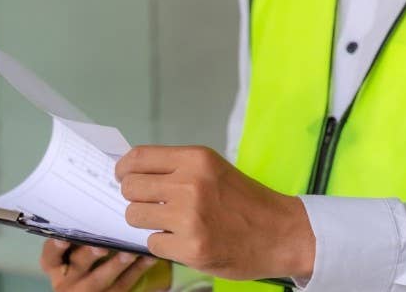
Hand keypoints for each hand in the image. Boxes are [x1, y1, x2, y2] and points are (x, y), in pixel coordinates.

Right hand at [39, 239, 171, 291]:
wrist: (94, 288)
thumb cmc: (83, 256)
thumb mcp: (73, 249)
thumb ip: (79, 231)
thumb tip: (99, 194)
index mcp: (55, 266)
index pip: (50, 256)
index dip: (55, 247)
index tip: (62, 237)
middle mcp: (67, 280)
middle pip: (77, 265)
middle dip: (89, 254)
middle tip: (101, 245)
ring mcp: (88, 291)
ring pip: (101, 278)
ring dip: (116, 263)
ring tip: (130, 251)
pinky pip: (124, 284)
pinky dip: (138, 269)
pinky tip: (148, 256)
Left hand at [116, 146, 315, 280]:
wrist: (283, 233)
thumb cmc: (247, 202)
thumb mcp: (214, 170)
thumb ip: (177, 168)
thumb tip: (132, 172)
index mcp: (196, 159)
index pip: (137, 158)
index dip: (123, 169)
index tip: (122, 177)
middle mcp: (191, 184)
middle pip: (130, 188)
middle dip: (136, 198)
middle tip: (152, 205)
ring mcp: (190, 217)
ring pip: (135, 216)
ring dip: (148, 222)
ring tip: (171, 223)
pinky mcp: (191, 248)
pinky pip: (152, 243)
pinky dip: (163, 244)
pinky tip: (184, 240)